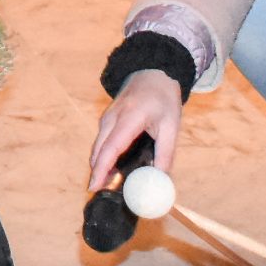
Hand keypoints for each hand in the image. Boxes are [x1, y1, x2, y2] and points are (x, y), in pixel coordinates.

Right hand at [88, 69, 183, 188]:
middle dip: (98, 173)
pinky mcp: (106, 119)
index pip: (110, 148)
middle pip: (98, 151)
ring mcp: (106, 117)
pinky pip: (101, 142)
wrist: (153, 71)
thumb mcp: (172, 126)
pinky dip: (103, 156)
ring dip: (100, 166)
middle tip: (104, 195)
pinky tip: (113, 168)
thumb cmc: (163, 98)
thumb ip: (165, 154)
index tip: (94, 187)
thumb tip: (161, 180)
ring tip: (110, 185)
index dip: (101, 169)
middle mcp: (112, 118)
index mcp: (129, 119)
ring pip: (97, 147)